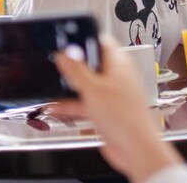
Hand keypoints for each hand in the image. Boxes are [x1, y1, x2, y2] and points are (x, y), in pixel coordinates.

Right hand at [54, 35, 185, 182]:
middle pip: (91, 63)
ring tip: (51, 84)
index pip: (102, 41)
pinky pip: (84, 103)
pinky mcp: (105, 111)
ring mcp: (111, 95)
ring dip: (69, 86)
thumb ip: (78, 69)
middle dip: (73, 64)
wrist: (135, 149)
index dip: (84, 37)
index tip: (67, 38)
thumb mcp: (94, 89)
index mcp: (119, 64)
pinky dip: (70, 104)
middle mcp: (116, 77)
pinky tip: (55, 106)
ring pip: (86, 84)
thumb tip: (66, 51)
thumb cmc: (125, 118)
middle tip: (56, 63)